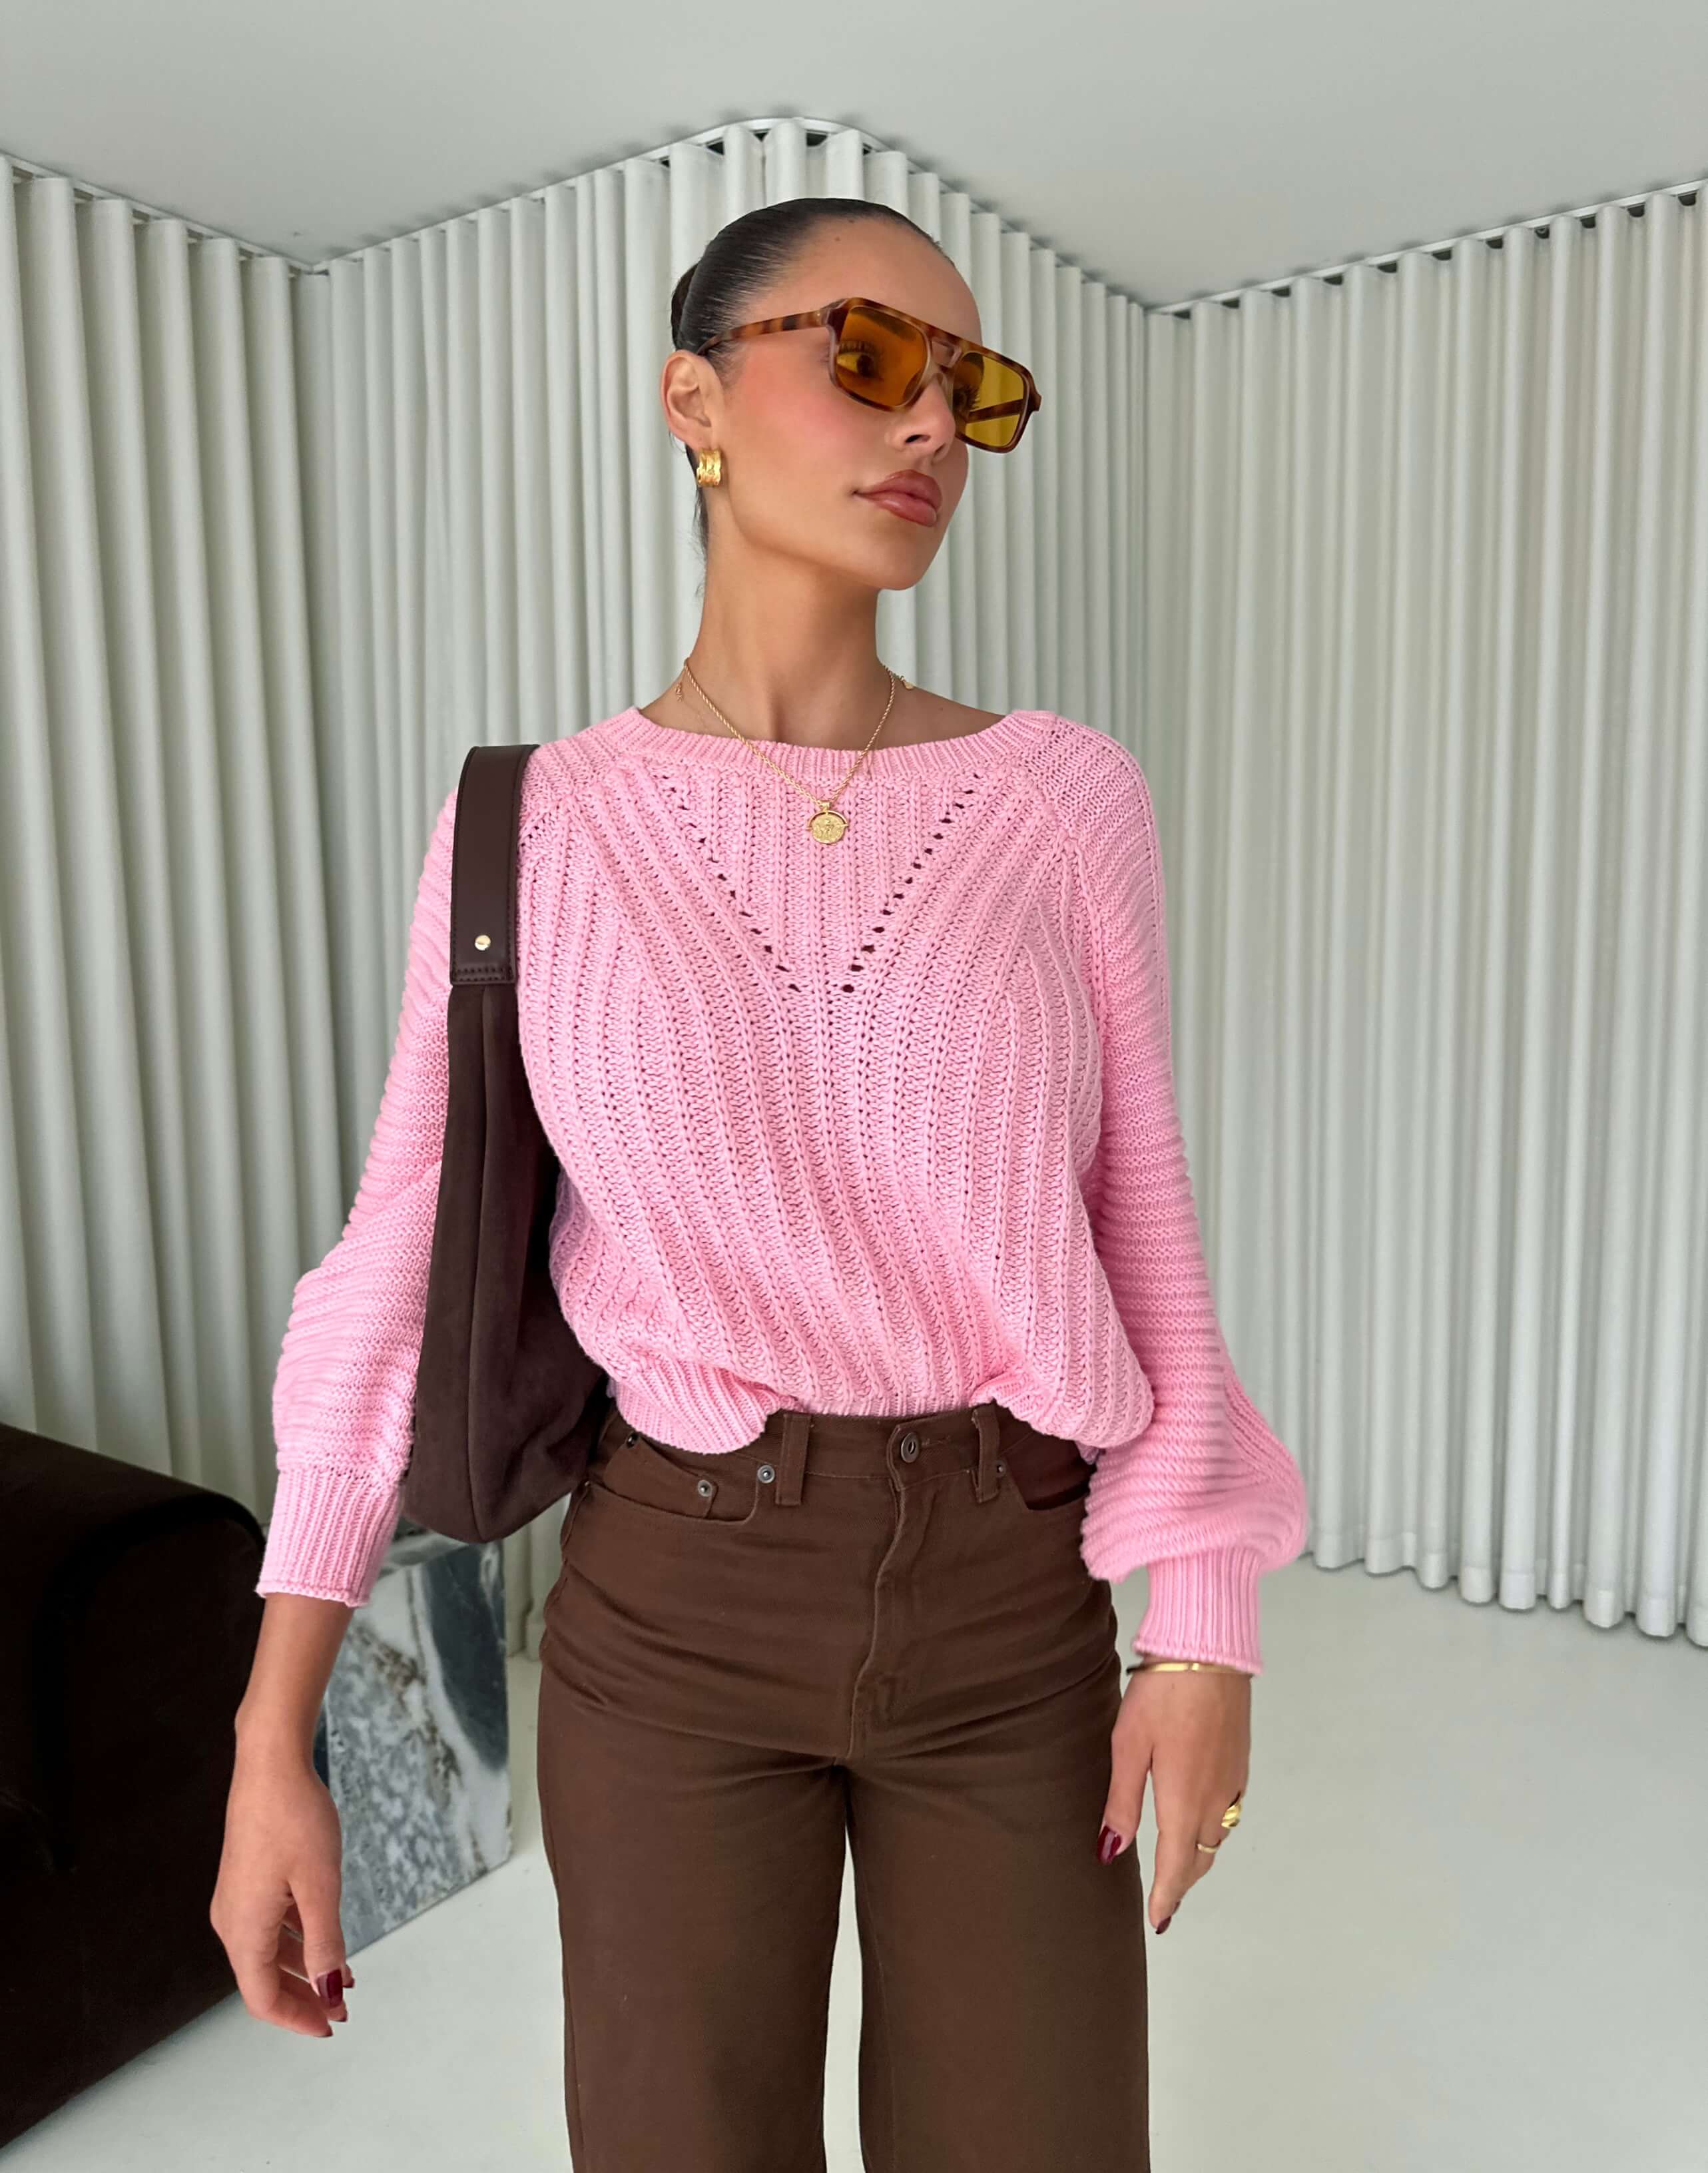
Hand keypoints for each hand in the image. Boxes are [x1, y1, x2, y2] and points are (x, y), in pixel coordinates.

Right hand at [210, 1743, 353, 2035]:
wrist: (270, 1762)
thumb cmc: (294, 1819)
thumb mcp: (320, 1886)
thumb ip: (325, 1943)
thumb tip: (329, 1992)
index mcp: (244, 1930)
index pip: (263, 1998)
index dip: (297, 2018)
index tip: (331, 2026)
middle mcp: (232, 1920)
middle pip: (263, 1978)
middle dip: (303, 1997)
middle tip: (341, 2008)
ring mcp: (237, 1898)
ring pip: (268, 1951)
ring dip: (303, 1967)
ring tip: (342, 1976)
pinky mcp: (247, 1878)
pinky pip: (269, 1923)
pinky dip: (297, 1938)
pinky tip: (325, 1937)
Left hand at [1099, 1662, 1250, 1931]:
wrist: (1210, 1650)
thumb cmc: (1163, 1693)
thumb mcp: (1129, 1745)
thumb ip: (1122, 1801)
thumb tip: (1111, 1851)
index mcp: (1183, 1801)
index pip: (1176, 1865)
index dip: (1166, 1896)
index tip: (1158, 1921)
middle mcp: (1214, 1799)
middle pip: (1201, 1856)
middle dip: (1182, 1879)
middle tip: (1165, 1897)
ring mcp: (1232, 1780)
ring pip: (1217, 1835)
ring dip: (1199, 1854)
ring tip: (1179, 1862)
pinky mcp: (1241, 1760)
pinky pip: (1228, 1810)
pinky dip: (1214, 1827)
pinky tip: (1201, 1816)